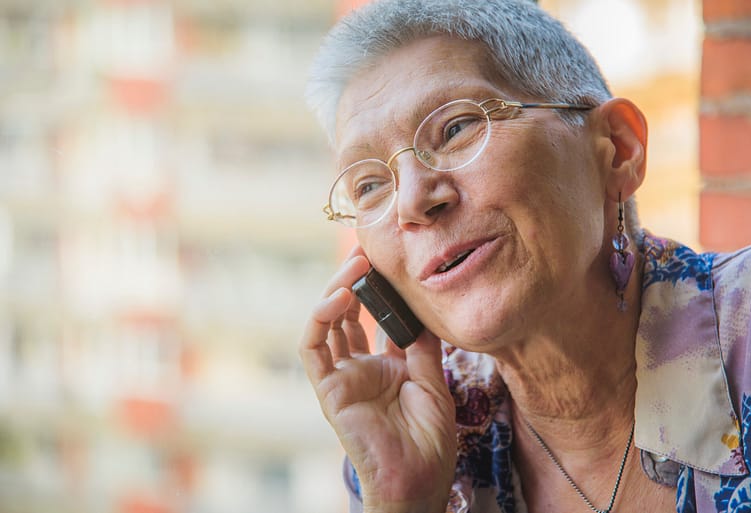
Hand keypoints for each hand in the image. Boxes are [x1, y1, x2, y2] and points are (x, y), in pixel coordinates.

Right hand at [299, 248, 456, 512]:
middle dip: (354, 281)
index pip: (376, 318)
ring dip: (336, 291)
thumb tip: (421, 306)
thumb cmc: (429, 440)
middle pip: (349, 314)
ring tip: (355, 264)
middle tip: (367, 250)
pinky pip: (313, 350)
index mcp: (387, 365)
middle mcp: (360, 367)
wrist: (419, 480)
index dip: (378, 289)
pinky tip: (339, 297)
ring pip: (327, 324)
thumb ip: (422, 345)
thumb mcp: (434, 381)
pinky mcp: (328, 390)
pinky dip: (320, 320)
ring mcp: (342, 377)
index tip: (388, 259)